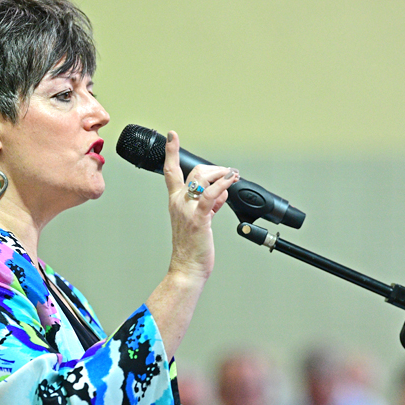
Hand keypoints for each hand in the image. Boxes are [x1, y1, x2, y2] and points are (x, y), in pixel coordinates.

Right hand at [163, 130, 238, 280]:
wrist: (186, 268)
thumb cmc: (192, 248)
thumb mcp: (199, 221)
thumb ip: (209, 204)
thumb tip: (221, 193)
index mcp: (176, 202)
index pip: (170, 171)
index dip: (171, 152)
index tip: (172, 136)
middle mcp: (179, 203)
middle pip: (194, 172)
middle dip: (214, 168)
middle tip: (228, 173)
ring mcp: (187, 210)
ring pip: (201, 179)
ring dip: (221, 175)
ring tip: (233, 177)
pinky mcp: (199, 219)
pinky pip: (210, 196)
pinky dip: (222, 186)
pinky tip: (231, 182)